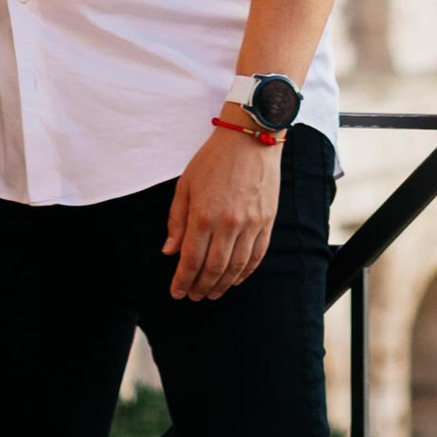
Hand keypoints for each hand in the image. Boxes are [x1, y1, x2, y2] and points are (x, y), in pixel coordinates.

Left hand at [164, 127, 282, 303]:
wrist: (250, 139)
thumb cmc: (213, 160)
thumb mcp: (185, 186)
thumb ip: (177, 221)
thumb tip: (169, 252)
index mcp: (203, 215)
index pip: (190, 261)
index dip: (182, 281)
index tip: (177, 292)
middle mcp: (228, 225)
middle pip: (213, 269)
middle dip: (200, 287)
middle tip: (193, 296)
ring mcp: (251, 225)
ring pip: (235, 268)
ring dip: (222, 285)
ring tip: (212, 293)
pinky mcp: (267, 222)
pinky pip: (256, 256)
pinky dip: (245, 273)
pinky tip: (235, 280)